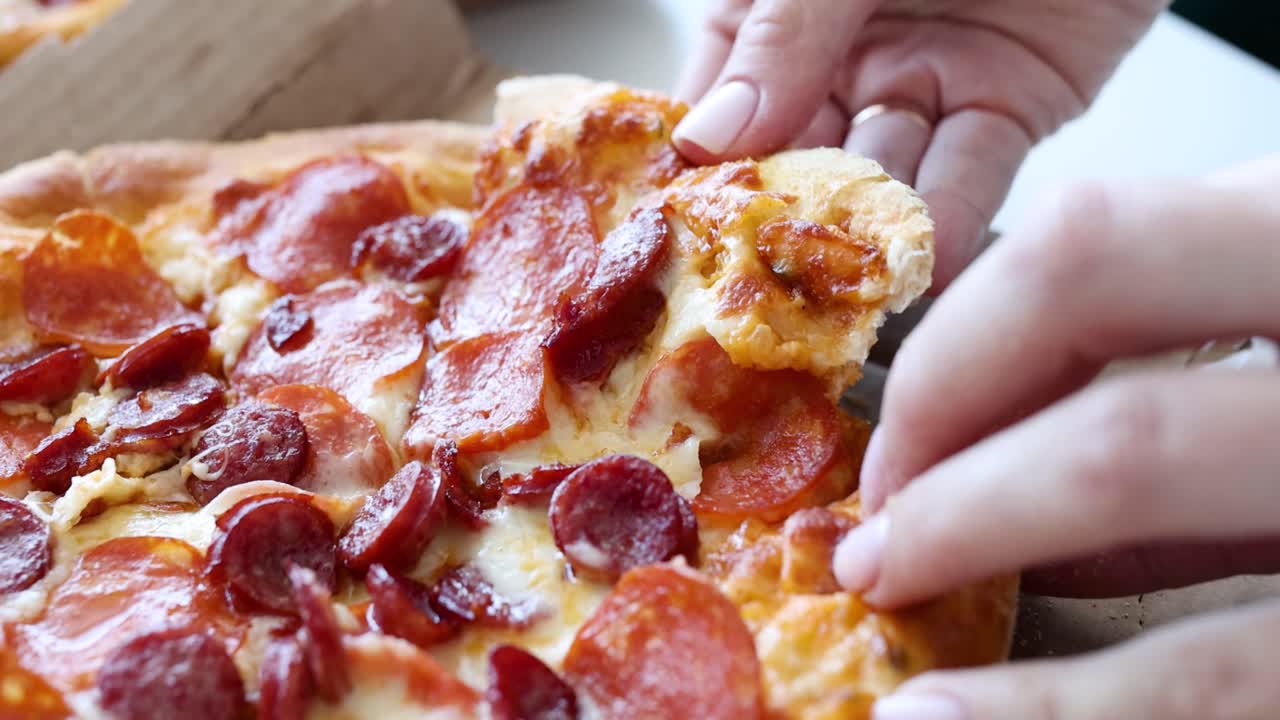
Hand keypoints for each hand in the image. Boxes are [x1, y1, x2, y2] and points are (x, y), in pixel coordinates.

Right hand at [673, 0, 1165, 289]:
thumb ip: (780, 36)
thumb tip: (710, 137)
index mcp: (779, 11)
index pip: (721, 103)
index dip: (701, 168)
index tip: (684, 234)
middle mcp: (842, 55)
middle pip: (797, 158)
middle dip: (783, 220)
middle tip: (764, 285)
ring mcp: (923, 81)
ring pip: (883, 176)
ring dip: (864, 232)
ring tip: (844, 285)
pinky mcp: (1010, 104)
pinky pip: (971, 172)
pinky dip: (949, 220)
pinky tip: (919, 260)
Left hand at [833, 156, 1279, 717]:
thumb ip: (1169, 376)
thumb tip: (980, 453)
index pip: (1087, 256)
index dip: (957, 359)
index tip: (894, 445)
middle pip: (1120, 419)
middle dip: (958, 493)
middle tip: (874, 550)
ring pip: (1159, 504)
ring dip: (993, 596)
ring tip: (892, 651)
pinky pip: (1228, 683)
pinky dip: (1079, 716)